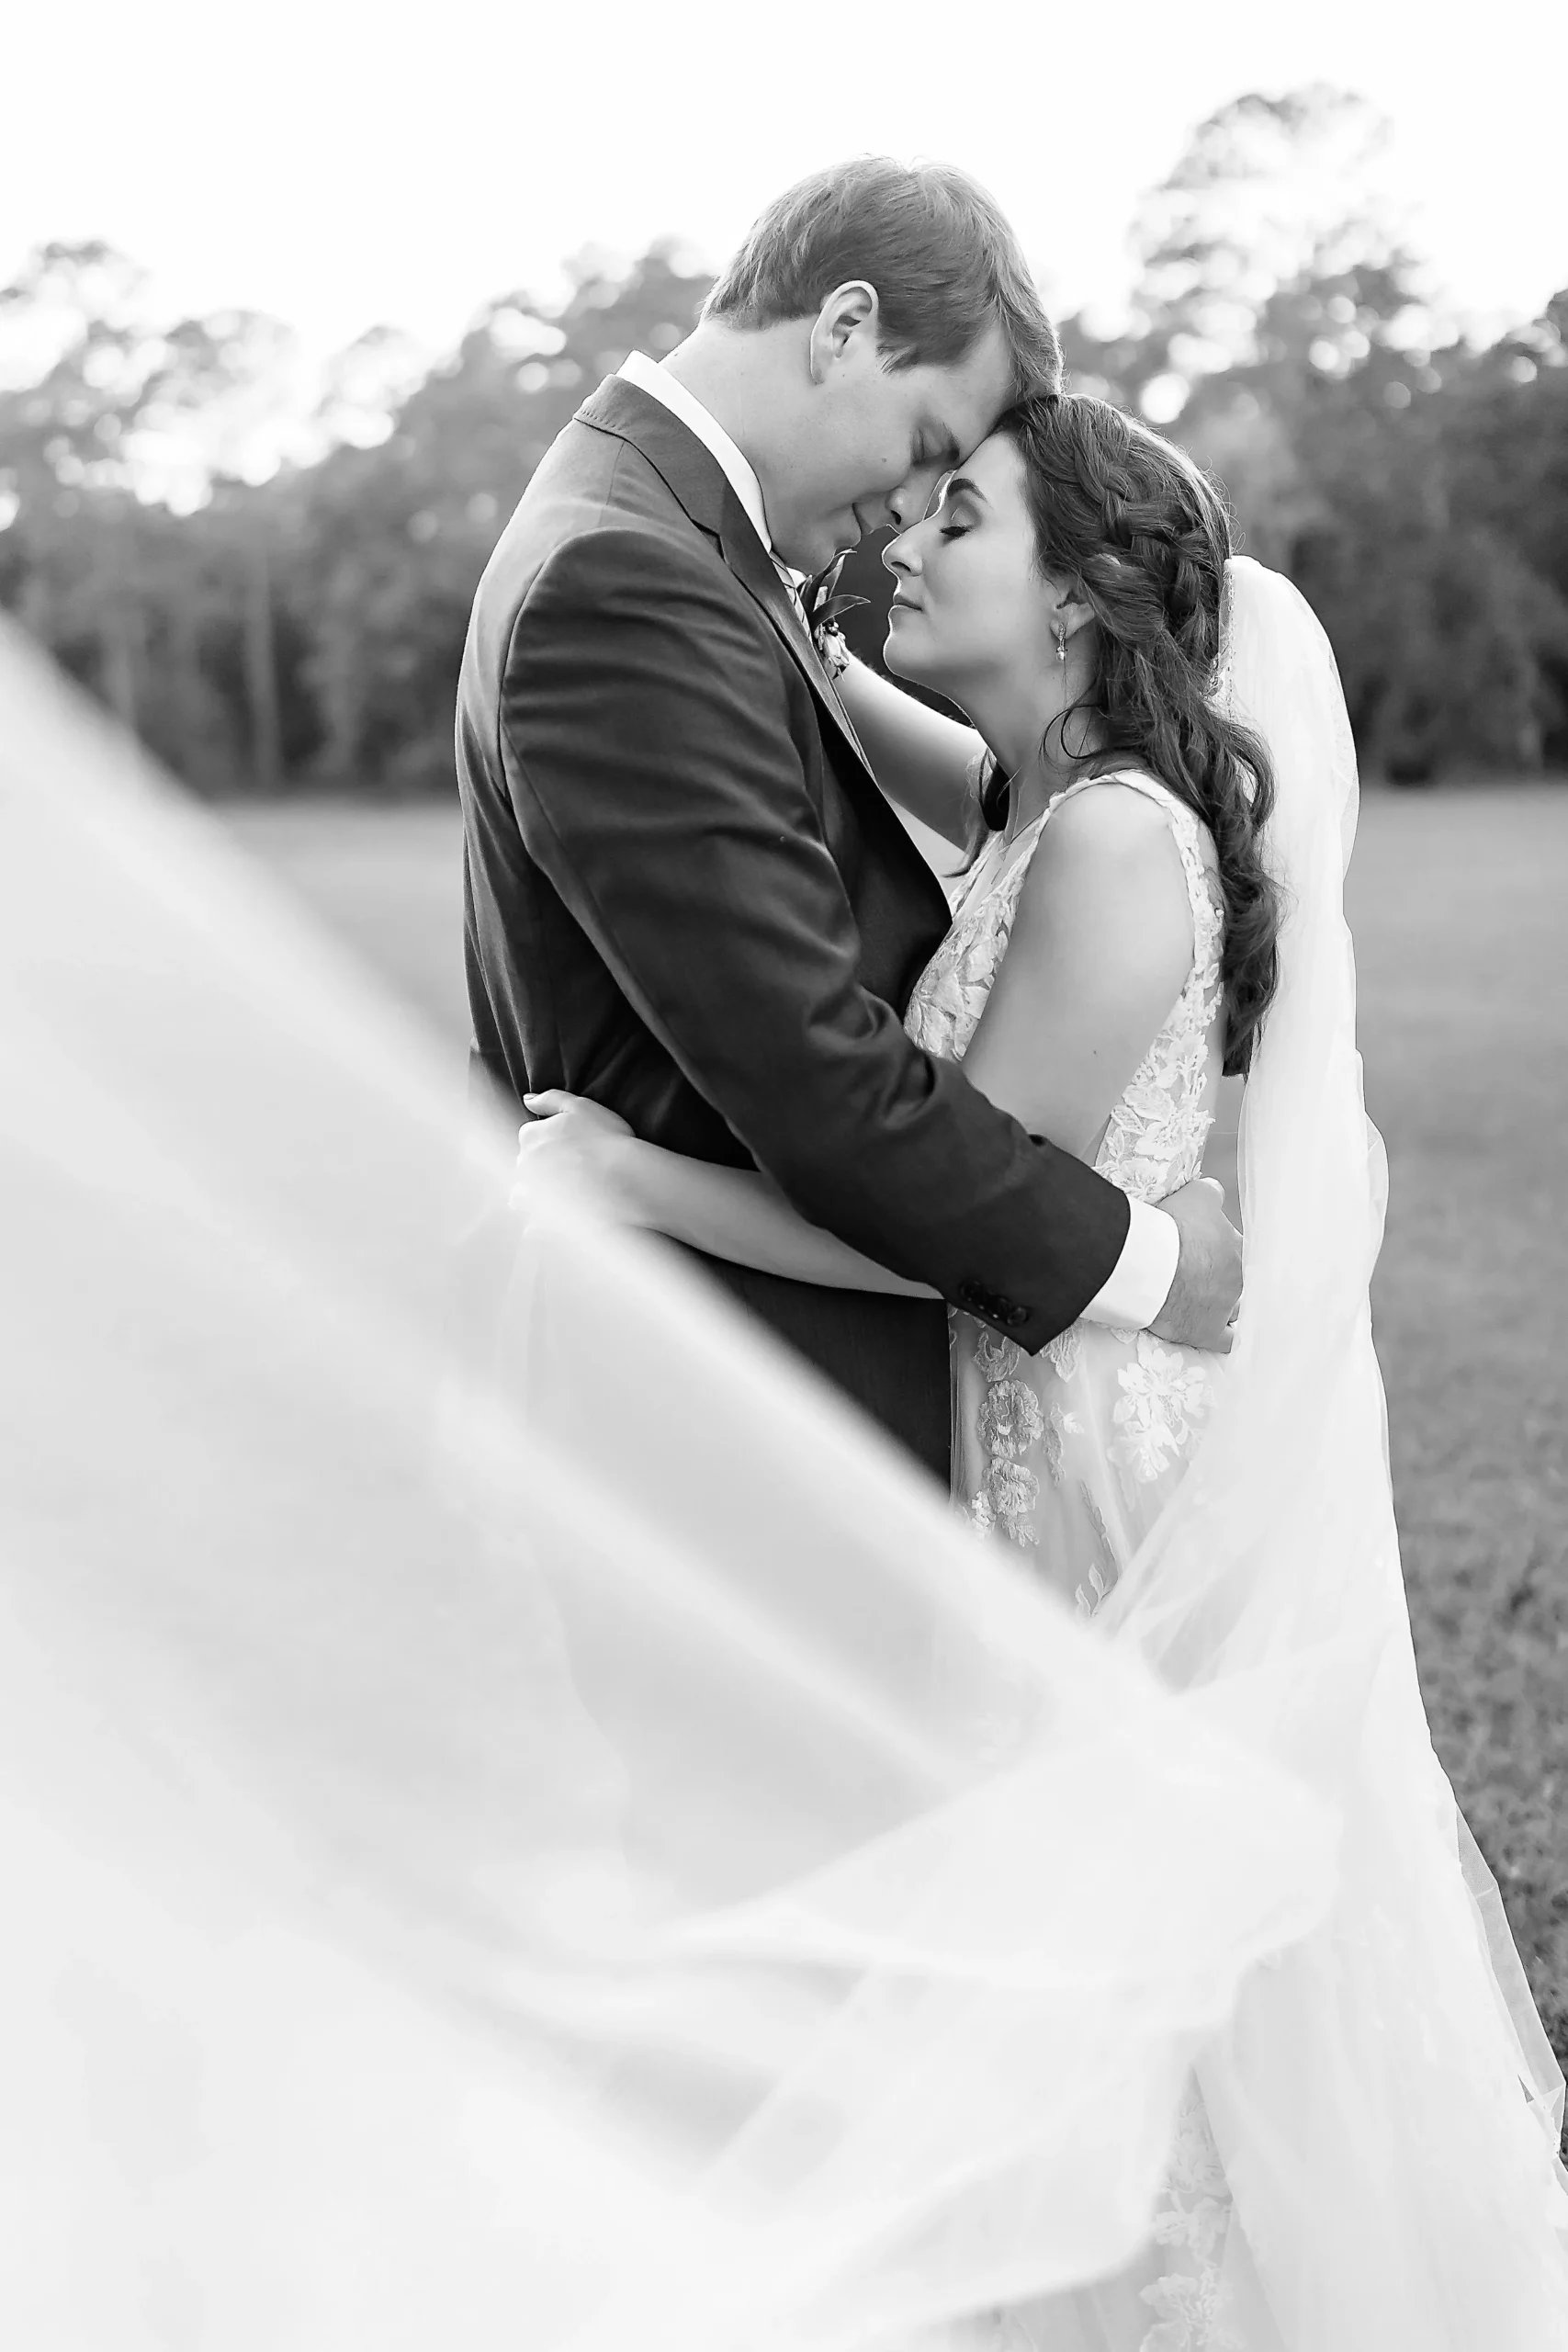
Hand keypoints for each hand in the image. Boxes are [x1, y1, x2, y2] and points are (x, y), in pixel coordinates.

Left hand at [513, 1089, 637, 1219]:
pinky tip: (554, 1220)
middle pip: (525, 1164)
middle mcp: (525, 1165)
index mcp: (531, 1137)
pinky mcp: (543, 1217)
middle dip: (539, 1167)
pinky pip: (531, 1224)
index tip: (565, 1145)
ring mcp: (532, 1192)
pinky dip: (537, 1224)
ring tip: (557, 1196)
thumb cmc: (607, 1138)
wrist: (624, 1176)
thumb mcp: (581, 1106)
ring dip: (532, 1195)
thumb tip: (528, 1099)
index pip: (528, 1136)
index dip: (547, 1140)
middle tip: (567, 1169)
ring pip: (521, 1195)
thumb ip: (550, 1099)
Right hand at [1149, 1177, 1242, 1354]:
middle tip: (1199, 1275)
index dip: (1218, 1250)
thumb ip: (1211, 1192)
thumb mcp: (1196, 1194)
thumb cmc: (1172, 1226)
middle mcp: (1240, 1279)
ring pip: (1236, 1309)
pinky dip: (1224, 1339)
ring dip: (1225, 1305)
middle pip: (1238, 1281)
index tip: (1202, 1250)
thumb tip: (1215, 1191)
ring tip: (1206, 1302)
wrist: (1150, 1262)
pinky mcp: (1208, 1332)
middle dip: (1223, 1279)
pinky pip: (1226, 1342)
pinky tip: (1221, 1337)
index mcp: (1238, 1248)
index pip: (1237, 1249)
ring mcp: (1226, 1307)